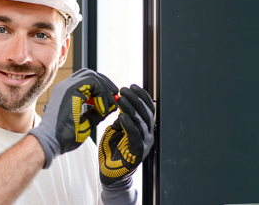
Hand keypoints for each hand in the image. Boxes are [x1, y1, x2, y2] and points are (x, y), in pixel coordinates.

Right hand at [28, 68, 119, 168]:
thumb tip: (111, 106)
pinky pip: (93, 82)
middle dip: (105, 84)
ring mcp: (66, 86)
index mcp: (66, 93)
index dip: (102, 88)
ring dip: (105, 89)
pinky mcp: (70, 90)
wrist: (50, 142)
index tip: (110, 102)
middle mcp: (65, 86)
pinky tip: (102, 109)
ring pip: (92, 75)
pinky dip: (102, 94)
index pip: (87, 80)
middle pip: (90, 74)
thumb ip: (97, 113)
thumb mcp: (86, 123)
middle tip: (114, 97)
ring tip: (109, 105)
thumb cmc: (64, 137)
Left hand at [98, 85, 155, 202]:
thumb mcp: (116, 129)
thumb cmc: (113, 150)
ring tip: (120, 98)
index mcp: (144, 128)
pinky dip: (129, 125)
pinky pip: (135, 136)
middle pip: (145, 112)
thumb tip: (121, 103)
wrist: (110, 174)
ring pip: (141, 122)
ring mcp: (144, 144)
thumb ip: (121, 117)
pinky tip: (122, 116)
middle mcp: (147, 135)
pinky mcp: (137, 153)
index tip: (132, 85)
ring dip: (131, 108)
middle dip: (135, 98)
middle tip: (124, 89)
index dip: (142, 96)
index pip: (148, 108)